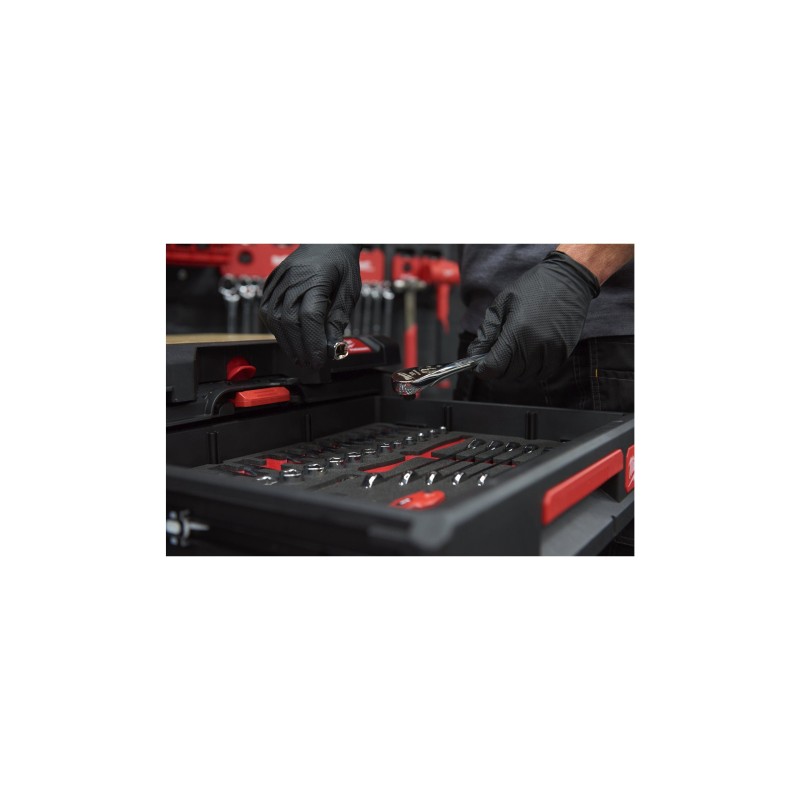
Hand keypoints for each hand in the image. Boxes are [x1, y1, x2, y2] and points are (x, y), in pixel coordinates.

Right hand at [259, 244, 360, 367]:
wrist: (325, 241)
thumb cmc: (340, 263)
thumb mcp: (349, 291)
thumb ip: (338, 319)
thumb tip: (332, 346)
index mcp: (316, 278)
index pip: (310, 317)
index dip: (313, 343)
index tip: (320, 360)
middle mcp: (292, 279)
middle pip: (289, 321)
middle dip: (299, 348)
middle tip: (311, 364)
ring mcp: (278, 282)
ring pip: (274, 319)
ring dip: (287, 343)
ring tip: (300, 356)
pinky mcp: (270, 285)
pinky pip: (267, 312)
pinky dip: (277, 330)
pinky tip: (289, 340)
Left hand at [467, 250, 599, 381]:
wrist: (567, 280)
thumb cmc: (532, 289)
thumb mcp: (501, 305)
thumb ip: (487, 332)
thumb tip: (475, 354)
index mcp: (517, 332)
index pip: (494, 367)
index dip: (483, 370)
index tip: (479, 366)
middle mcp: (535, 346)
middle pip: (509, 374)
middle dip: (497, 371)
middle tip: (493, 360)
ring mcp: (551, 351)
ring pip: (526, 376)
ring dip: (514, 372)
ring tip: (510, 358)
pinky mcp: (563, 353)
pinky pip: (544, 373)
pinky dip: (532, 371)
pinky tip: (526, 359)